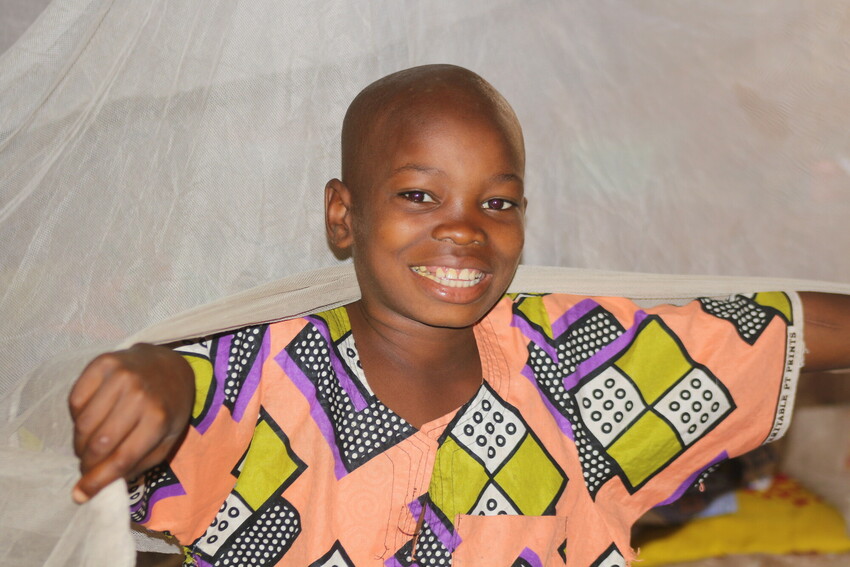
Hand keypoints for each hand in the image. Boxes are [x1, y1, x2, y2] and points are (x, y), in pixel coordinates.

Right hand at [68, 343, 194, 502]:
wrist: (169, 364)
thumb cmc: (168, 407)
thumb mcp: (166, 439)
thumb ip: (138, 463)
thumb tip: (101, 486)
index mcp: (159, 418)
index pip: (121, 458)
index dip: (97, 481)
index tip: (80, 495)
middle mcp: (139, 395)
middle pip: (98, 444)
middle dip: (87, 464)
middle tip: (87, 467)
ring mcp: (120, 376)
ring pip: (83, 424)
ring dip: (79, 443)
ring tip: (89, 444)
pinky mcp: (103, 363)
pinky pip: (75, 400)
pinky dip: (77, 416)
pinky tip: (92, 417)